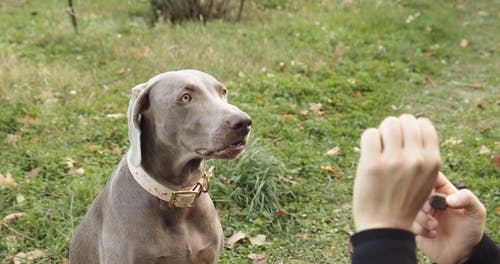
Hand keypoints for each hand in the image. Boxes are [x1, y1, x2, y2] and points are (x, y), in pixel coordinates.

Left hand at [353, 114, 440, 231]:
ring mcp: (394, 160)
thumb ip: (421, 155)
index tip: (403, 140)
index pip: (424, 124)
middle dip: (395, 128)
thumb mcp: (424, 179)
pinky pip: (370, 134)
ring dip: (381, 132)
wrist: (385, 226)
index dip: (411, 127)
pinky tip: (368, 153)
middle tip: (388, 145)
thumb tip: (409, 125)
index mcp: (432, 161)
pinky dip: (368, 139)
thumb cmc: (402, 202)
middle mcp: (415, 158)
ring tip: (379, 148)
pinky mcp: (372, 164)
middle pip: (405, 120)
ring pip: (388, 124)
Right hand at [413, 172, 485, 263]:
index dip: (428, 180)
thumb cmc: (470, 229)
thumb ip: (468, 198)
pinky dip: (421, 229)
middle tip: (429, 210)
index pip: (431, 176)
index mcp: (443, 191)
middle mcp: (430, 200)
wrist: (463, 253)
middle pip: (416, 190)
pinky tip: (433, 235)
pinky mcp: (416, 226)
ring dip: (422, 218)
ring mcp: (421, 213)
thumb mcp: (477, 212)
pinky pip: (410, 223)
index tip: (432, 191)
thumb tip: (448, 199)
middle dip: (422, 201)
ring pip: (411, 208)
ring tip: (435, 226)